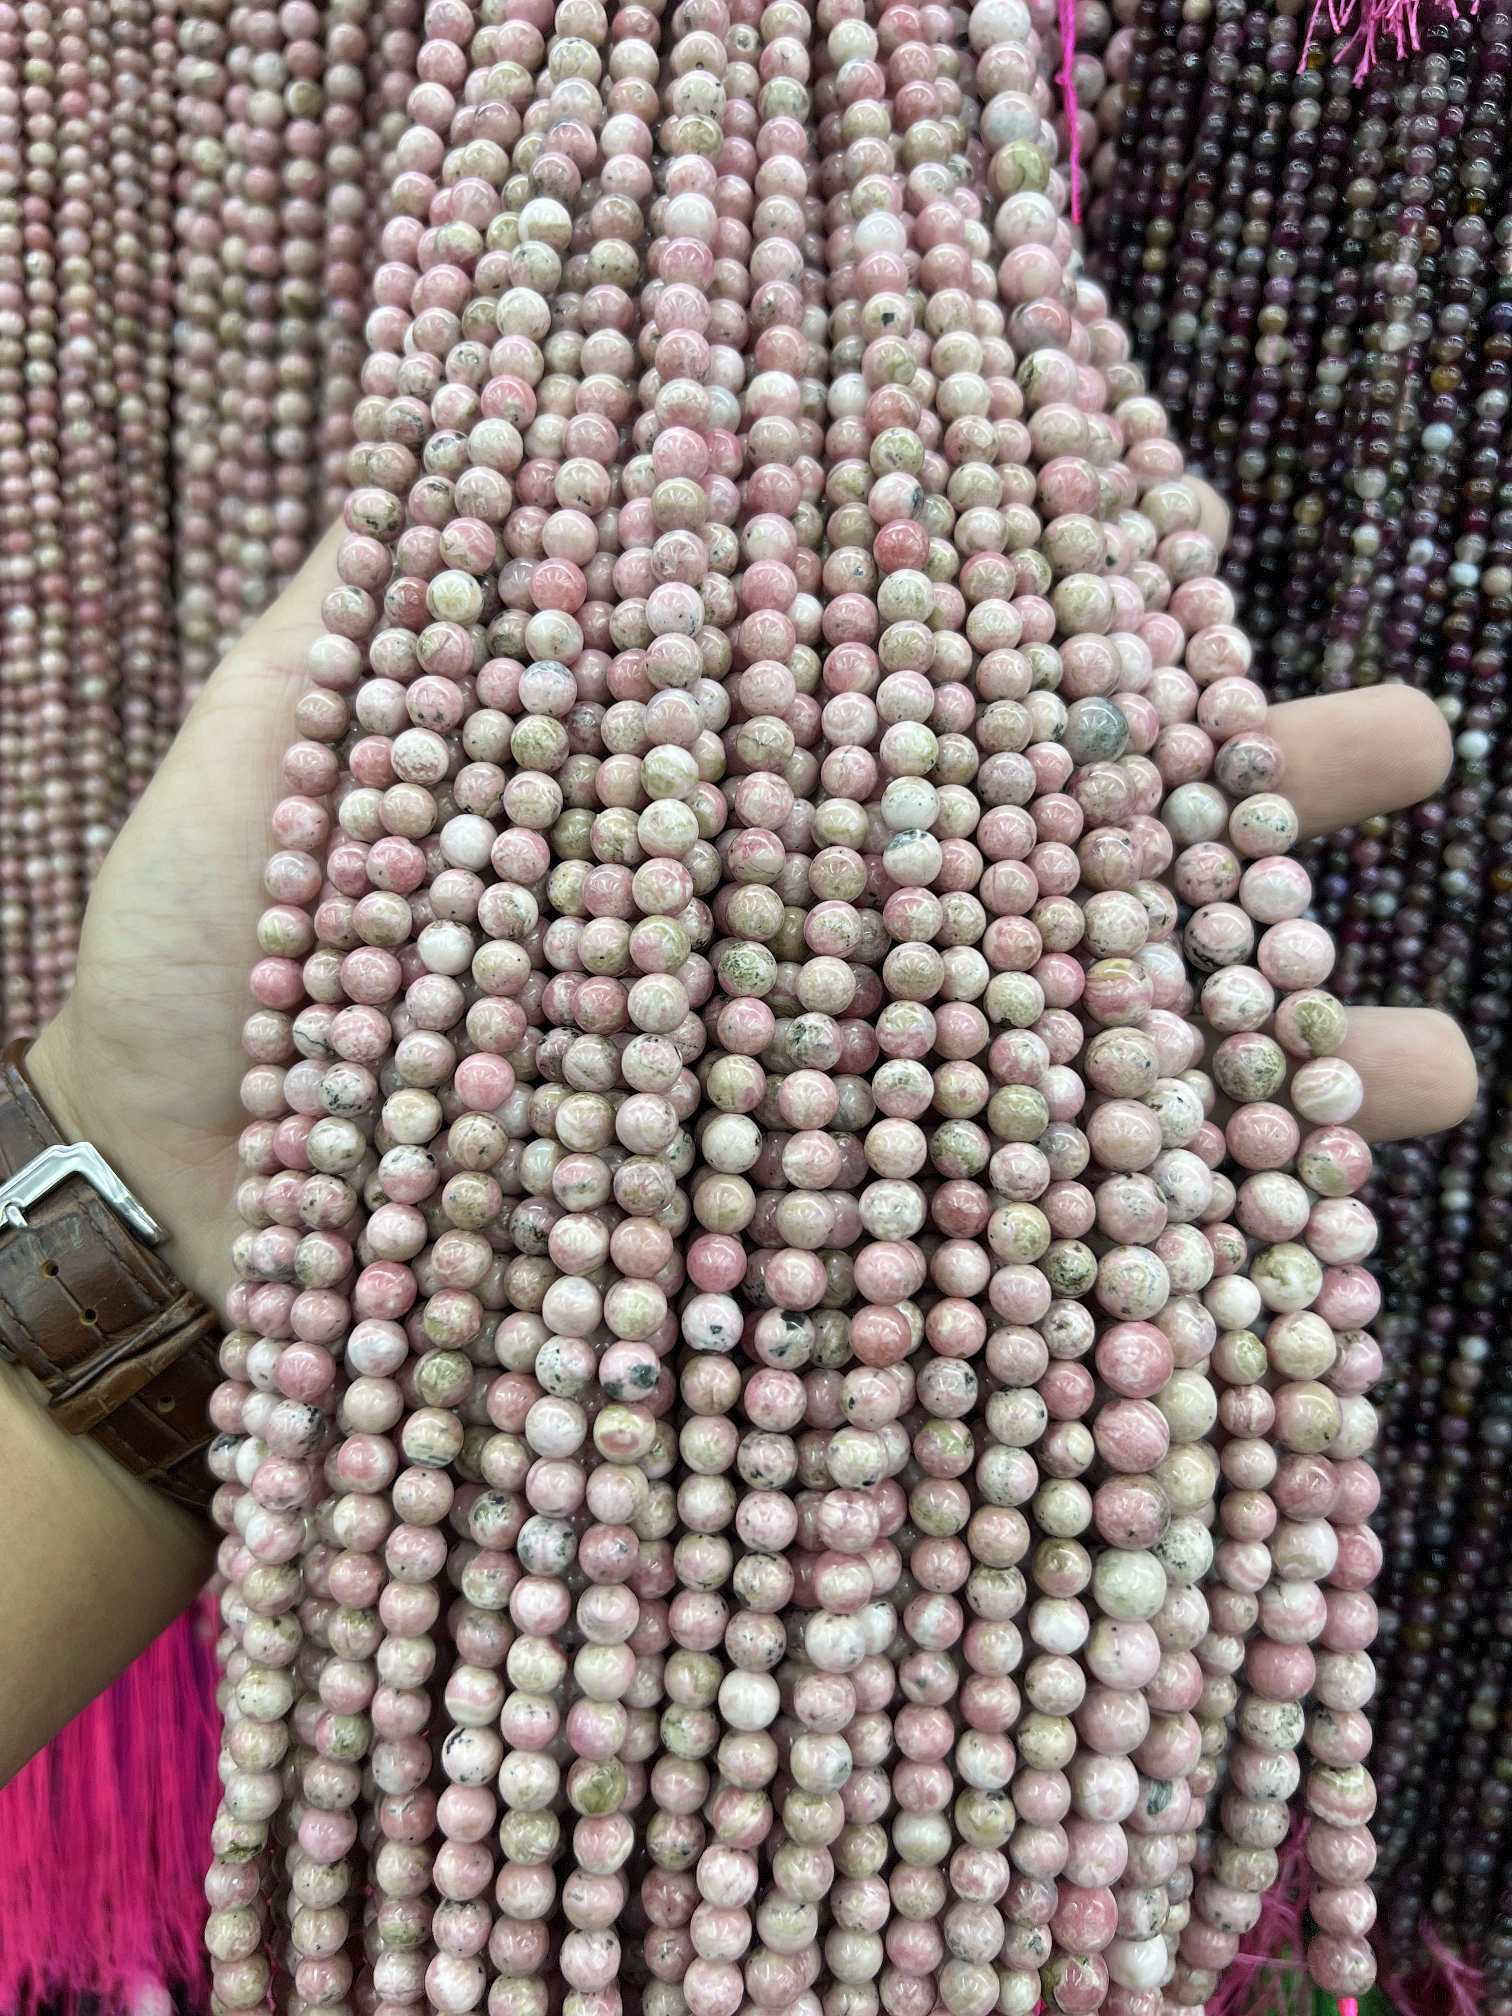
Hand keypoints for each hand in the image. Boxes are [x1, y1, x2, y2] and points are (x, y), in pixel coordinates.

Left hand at [26, 499, 1476, 1321]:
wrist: (173, 1191)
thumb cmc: (216, 941)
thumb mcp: (311, 715)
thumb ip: (442, 574)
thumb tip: (575, 412)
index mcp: (719, 774)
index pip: (935, 667)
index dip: (1064, 604)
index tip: (1179, 546)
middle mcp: (802, 928)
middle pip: (1049, 849)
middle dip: (1234, 803)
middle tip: (1409, 747)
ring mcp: (810, 1094)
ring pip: (1071, 1059)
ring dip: (1261, 1063)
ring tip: (1445, 1063)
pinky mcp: (790, 1247)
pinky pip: (1000, 1243)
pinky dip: (1146, 1259)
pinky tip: (1297, 1255)